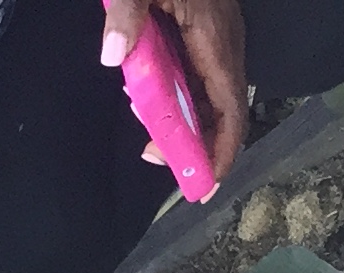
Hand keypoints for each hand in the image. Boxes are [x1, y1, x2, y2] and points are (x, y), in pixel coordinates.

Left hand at [103, 0, 251, 178]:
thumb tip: (113, 54)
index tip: (205, 184)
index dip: (222, 151)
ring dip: (185, 121)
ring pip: (210, 95)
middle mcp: (225, 43)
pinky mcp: (207, 30)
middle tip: (155, 156)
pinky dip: (180, 97)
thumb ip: (126, 14)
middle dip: (196, 144)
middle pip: (221, 110)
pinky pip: (200, 75)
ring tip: (153, 139)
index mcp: (215, 39)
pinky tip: (152, 100)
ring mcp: (218, 37)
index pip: (230, 109)